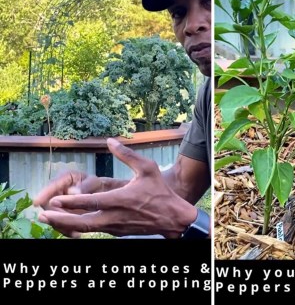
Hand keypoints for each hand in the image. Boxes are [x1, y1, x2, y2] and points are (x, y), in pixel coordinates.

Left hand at [36, 138, 196, 238]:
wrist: (172, 218)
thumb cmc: (160, 191)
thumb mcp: (148, 168)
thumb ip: (127, 155)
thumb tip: (110, 141)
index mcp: (121, 199)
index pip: (91, 203)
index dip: (71, 202)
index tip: (54, 200)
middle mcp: (115, 216)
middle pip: (83, 221)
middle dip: (61, 219)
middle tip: (43, 215)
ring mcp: (115, 226)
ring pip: (86, 229)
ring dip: (66, 225)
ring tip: (49, 220)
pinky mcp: (117, 232)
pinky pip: (94, 230)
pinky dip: (79, 228)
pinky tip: (68, 223)